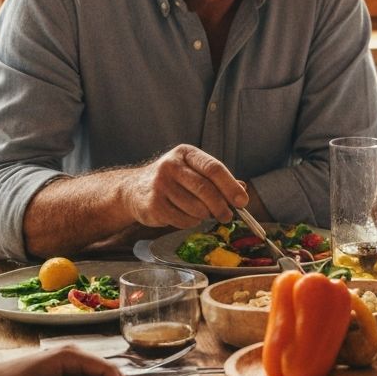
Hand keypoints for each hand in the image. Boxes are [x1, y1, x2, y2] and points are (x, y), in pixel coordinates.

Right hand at [122, 144, 248, 228]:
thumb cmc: (172, 180)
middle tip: (228, 216)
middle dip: (221, 206)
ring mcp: (160, 185)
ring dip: (204, 215)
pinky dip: (190, 222)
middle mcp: (171, 166)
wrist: (133, 189)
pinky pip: (182, 220)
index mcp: (185, 153)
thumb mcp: (193, 171)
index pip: (213, 168)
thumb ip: (217, 179)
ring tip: (202, 213)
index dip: (230, 186)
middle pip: (205, 189)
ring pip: (195, 207)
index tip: (242, 201)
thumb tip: (243, 189)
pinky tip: (186, 216)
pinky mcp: (153, 205)